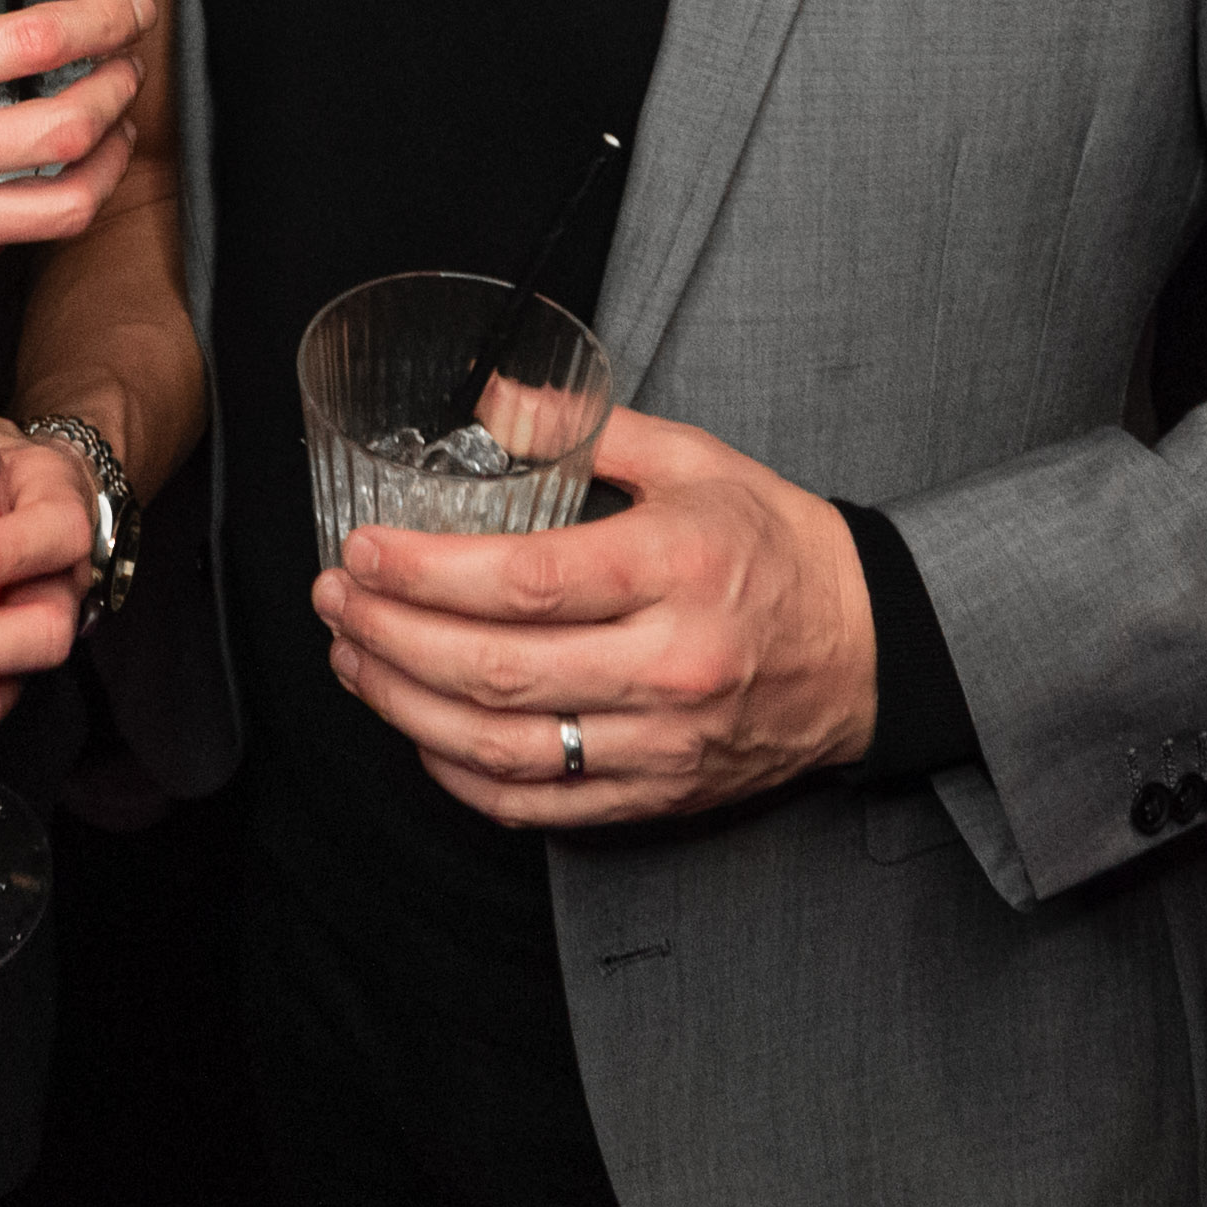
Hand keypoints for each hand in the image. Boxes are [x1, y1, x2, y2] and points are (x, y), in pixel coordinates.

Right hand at [0, 0, 151, 328]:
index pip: (30, 44)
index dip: (100, 22)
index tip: (126, 11)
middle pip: (68, 131)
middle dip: (119, 93)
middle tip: (126, 72)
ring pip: (60, 208)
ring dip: (102, 164)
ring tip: (108, 136)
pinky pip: (0, 250)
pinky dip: (28, 213)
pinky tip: (26, 188)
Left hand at [311, 410, 879, 827]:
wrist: (868, 646)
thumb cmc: (776, 548)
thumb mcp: (696, 461)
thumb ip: (585, 430)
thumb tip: (490, 402)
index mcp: (677, 568)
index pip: (527, 582)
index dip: (426, 573)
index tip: (362, 552)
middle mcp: (670, 664)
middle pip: (498, 672)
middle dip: (391, 636)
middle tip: (337, 602)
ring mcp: (664, 742)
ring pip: (506, 748)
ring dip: (406, 710)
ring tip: (354, 661)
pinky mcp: (659, 795)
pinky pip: (538, 804)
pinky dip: (462, 777)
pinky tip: (419, 734)